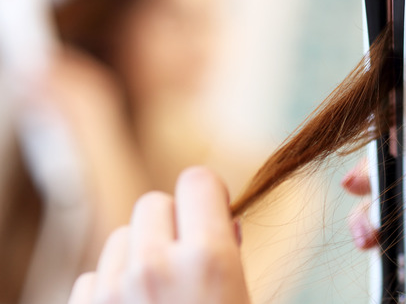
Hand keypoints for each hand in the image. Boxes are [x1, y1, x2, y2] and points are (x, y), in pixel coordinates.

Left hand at [68, 167, 250, 303]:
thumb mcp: (245, 297)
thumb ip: (230, 255)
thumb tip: (224, 222)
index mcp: (208, 260)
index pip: (197, 180)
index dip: (209, 194)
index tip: (214, 214)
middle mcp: (155, 267)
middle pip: (154, 202)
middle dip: (171, 225)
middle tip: (187, 262)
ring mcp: (113, 292)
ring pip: (122, 238)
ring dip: (138, 256)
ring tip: (159, 293)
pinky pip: (93, 277)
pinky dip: (111, 289)